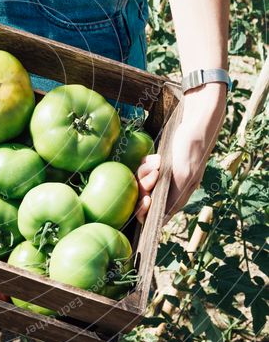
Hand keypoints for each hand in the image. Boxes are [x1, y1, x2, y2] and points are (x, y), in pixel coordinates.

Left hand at [135, 83, 226, 222]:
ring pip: (144, 183)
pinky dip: (147, 164)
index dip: (145, 211)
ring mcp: (166, 177)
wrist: (196, 121)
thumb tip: (161, 220)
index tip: (144, 198)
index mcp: (179, 197)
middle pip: (146, 197)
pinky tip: (154, 157)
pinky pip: (145, 170)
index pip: (156, 216)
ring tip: (156, 161)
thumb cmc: (191, 147)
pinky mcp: (162, 165)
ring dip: (146, 172)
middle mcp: (172, 190)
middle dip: (146, 184)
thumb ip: (173, 197)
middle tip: (155, 171)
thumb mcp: (183, 174)